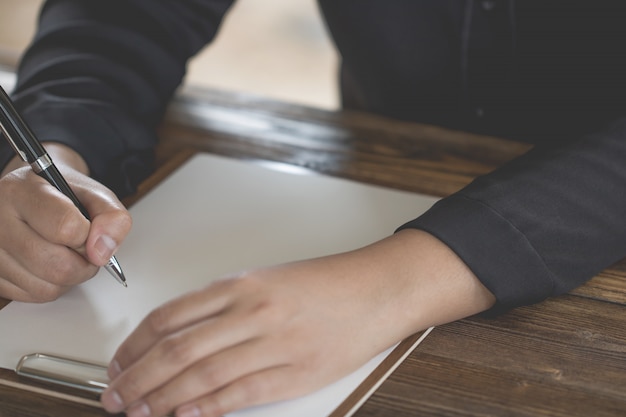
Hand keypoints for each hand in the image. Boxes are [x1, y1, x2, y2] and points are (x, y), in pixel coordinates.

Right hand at [0, 144, 130, 301]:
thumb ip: (111, 216)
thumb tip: (103, 250)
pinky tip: (52, 263)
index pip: (65, 227)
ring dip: (71, 277)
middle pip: (56, 266)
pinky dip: (54, 285)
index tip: (92, 231)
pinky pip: (35, 295)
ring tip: (69, 253)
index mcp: (20, 192)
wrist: (33, 195)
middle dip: (85, 263)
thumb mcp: (94, 193)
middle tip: (87, 248)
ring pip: (47, 287)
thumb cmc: (62, 195)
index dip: (90, 236)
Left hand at [101, 229, 494, 416]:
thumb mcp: (265, 279)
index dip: (135, 345)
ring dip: (163, 398)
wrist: (375, 290)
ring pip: (202, 375)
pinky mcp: (297, 373)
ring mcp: (275, 343)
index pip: (170, 317)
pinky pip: (240, 394)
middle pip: (178, 350)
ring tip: (139, 411)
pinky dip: (206, 409)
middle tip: (115, 395)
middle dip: (138, 377)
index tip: (119, 363)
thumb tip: (177, 335)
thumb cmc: (323, 284)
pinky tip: (183, 416)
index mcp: (241, 285)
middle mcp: (252, 311)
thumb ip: (222, 305)